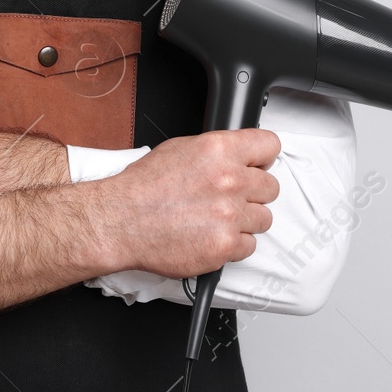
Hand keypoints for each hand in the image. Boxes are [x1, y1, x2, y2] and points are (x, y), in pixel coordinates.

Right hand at [94, 129, 280, 277]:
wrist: (121, 221)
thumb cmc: (143, 187)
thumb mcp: (181, 149)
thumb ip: (218, 152)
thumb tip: (239, 155)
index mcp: (220, 150)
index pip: (270, 145)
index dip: (263, 157)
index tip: (259, 165)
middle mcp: (230, 181)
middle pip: (271, 187)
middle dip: (254, 193)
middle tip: (232, 197)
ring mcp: (230, 215)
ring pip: (264, 218)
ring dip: (245, 220)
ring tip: (219, 219)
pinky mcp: (224, 246)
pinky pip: (249, 246)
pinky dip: (234, 244)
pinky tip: (213, 236)